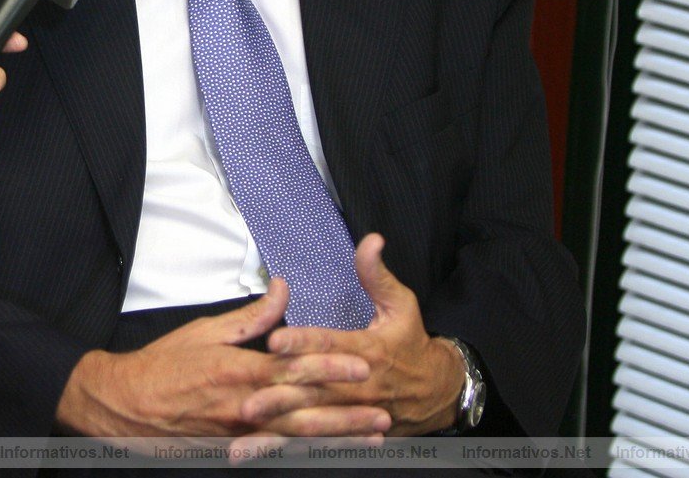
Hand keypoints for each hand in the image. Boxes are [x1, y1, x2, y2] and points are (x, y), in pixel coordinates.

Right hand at [56, 280, 389, 441]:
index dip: (330, 365)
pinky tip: (325, 455)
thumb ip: (250, 317)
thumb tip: (281, 290)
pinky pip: (273, 453)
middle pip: (304, 407)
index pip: (294, 366)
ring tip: (370, 437)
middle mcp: (243, 405)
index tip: (362, 363)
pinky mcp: (231, 450)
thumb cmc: (161, 365)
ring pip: (297, 436)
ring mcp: (239, 433)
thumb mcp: (205, 331)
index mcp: (239, 370)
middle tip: (383, 410)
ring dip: (336, 437)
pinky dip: (302, 454)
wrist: (124, 404)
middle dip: (346, 410)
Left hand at [260, 234, 463, 435]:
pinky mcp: (350, 430)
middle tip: (249, 393)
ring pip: (312, 418)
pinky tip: (256, 448)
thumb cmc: (413, 344)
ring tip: (248, 420)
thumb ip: (377, 275)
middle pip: (314, 387)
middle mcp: (358, 385)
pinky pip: (315, 440)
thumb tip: (370, 240)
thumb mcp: (402, 305)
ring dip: (279, 421)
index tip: (275, 339)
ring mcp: (354, 413)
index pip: (330, 345)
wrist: (440, 392)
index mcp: (367, 351)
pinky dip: (285, 445)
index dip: (303, 342)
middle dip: (281, 390)